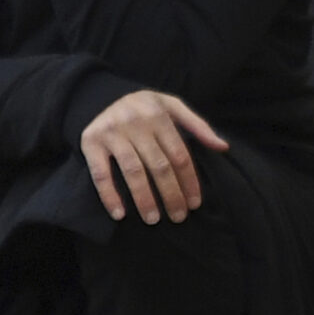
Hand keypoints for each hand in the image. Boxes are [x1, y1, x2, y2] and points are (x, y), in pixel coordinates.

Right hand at [80, 91, 228, 224]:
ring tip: (152, 219)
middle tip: (178, 218)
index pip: (179, 155)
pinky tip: (119, 214)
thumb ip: (198, 125)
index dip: (189, 181)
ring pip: (133, 171)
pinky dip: (109, 195)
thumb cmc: (143, 107)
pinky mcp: (91, 142)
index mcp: (158, 115)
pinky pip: (101, 173)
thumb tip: (223, 147)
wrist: (100, 95)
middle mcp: (135, 122)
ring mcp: (112, 132)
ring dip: (144, 198)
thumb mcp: (171, 106)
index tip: (194, 204)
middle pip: (159, 165)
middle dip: (171, 195)